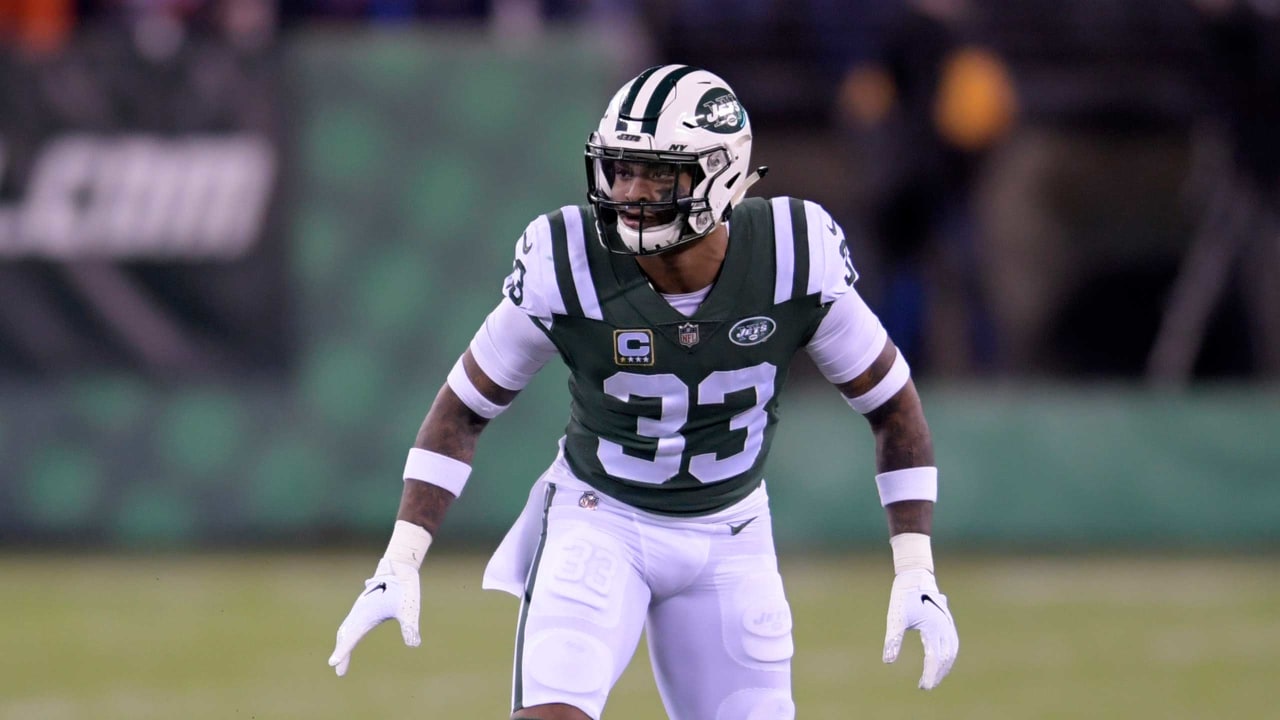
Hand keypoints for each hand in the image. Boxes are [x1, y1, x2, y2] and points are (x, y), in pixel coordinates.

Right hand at [328, 558, 420, 676]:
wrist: (399, 567)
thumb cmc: (405, 587)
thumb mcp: (409, 608)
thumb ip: (409, 626)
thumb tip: (414, 644)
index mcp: (366, 614)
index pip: (351, 637)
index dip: (343, 651)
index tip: (333, 664)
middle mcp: (360, 612)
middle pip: (345, 635)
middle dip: (342, 651)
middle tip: (339, 671)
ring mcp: (360, 609)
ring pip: (346, 628)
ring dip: (343, 643)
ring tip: (341, 660)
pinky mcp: (365, 607)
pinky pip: (351, 622)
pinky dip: (347, 634)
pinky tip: (348, 639)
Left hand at [882, 568, 958, 688]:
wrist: (915, 575)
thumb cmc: (903, 596)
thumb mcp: (895, 618)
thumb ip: (893, 640)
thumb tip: (888, 662)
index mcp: (933, 627)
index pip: (934, 658)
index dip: (930, 674)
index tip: (923, 687)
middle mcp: (945, 626)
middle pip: (945, 657)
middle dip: (937, 674)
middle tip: (925, 687)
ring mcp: (948, 623)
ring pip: (952, 651)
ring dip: (944, 667)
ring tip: (933, 678)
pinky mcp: (948, 620)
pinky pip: (953, 643)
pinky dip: (948, 656)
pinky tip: (940, 662)